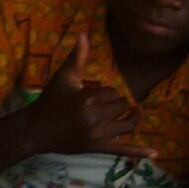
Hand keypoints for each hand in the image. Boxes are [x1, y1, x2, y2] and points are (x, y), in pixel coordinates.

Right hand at [26, 40, 146, 158]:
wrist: (34, 130)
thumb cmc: (49, 102)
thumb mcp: (63, 78)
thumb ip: (77, 56)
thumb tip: (83, 33)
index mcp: (88, 99)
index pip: (114, 92)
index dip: (108, 93)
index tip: (95, 95)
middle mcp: (95, 118)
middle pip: (121, 107)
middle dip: (116, 105)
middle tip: (102, 106)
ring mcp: (97, 135)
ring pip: (127, 124)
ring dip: (130, 119)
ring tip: (130, 114)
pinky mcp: (97, 148)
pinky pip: (122, 150)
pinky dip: (138, 152)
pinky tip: (155, 154)